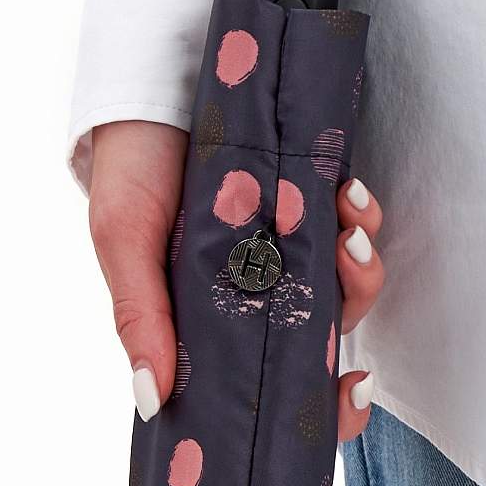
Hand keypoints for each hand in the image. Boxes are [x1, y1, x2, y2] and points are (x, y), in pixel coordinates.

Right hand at [88, 121, 383, 439]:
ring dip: (360, 261)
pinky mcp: (311, 202)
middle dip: (351, 317)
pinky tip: (349, 191)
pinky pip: (352, 224)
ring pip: (347, 281)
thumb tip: (151, 403)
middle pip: (326, 334)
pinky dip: (359, 215)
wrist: (153, 81)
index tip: (351, 395)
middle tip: (351, 282)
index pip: (272, 381)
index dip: (319, 404)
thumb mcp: (125, 240)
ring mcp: (290, 247)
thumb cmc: (131, 167)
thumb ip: (140, 318)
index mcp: (215, 320)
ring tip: (349, 225)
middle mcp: (260, 292)